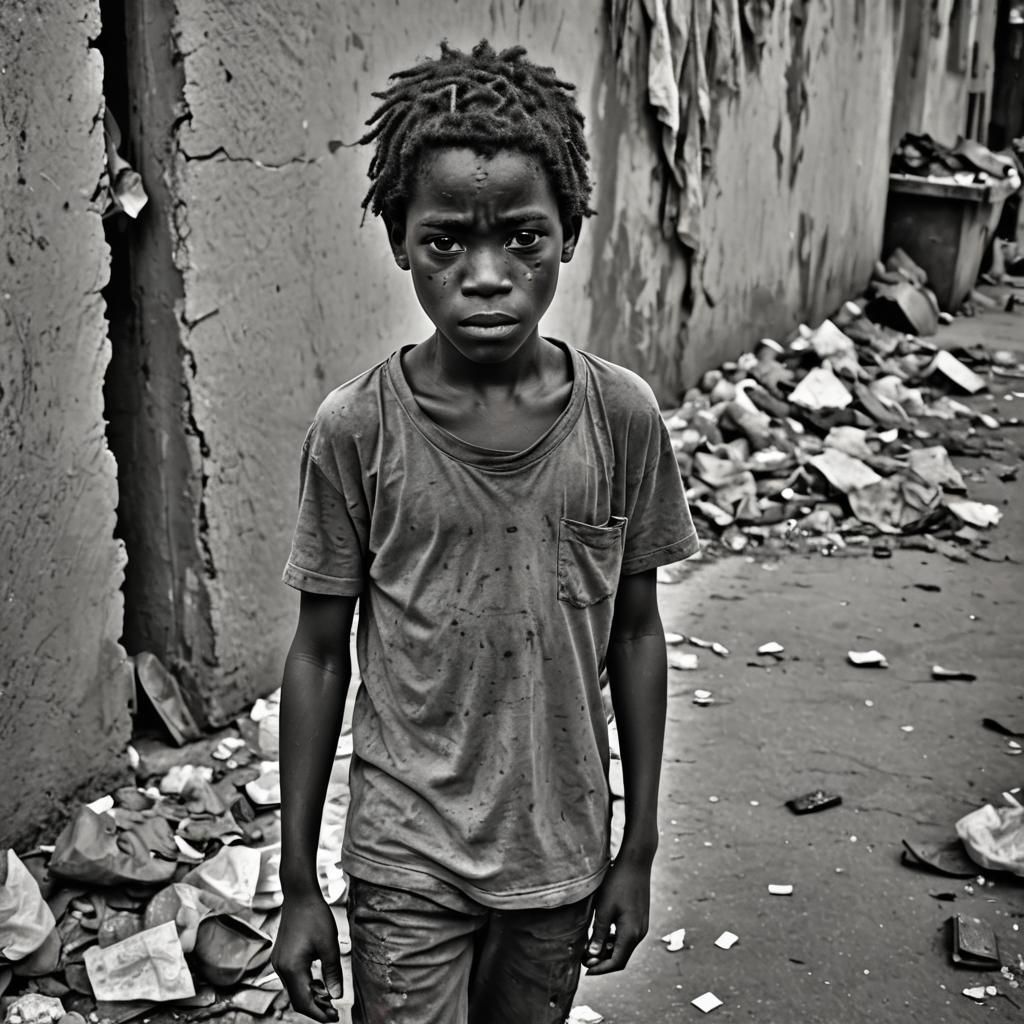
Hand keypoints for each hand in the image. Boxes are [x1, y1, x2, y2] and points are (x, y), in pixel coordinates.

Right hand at [271, 892, 343, 1021]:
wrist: (299, 895)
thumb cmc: (316, 917)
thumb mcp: (329, 946)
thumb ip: (332, 974)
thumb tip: (336, 997)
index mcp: (292, 968)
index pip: (303, 1002)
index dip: (319, 1013)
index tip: (334, 1018)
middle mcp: (281, 968)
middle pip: (297, 998)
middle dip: (316, 1007)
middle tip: (334, 1013)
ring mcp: (279, 962)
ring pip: (294, 989)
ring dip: (311, 996)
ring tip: (330, 999)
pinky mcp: (282, 956)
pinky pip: (293, 978)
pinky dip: (306, 985)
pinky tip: (320, 984)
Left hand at [582, 856, 651, 974]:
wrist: (636, 862)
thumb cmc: (618, 883)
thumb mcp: (604, 909)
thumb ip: (598, 934)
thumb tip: (593, 956)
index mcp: (631, 934)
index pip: (616, 962)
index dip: (600, 969)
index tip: (585, 970)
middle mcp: (640, 933)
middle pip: (621, 957)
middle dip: (603, 961)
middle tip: (584, 958)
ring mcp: (642, 926)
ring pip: (624, 947)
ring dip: (608, 950)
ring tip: (590, 947)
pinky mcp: (640, 919)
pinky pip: (627, 937)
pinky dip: (614, 940)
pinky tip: (602, 934)